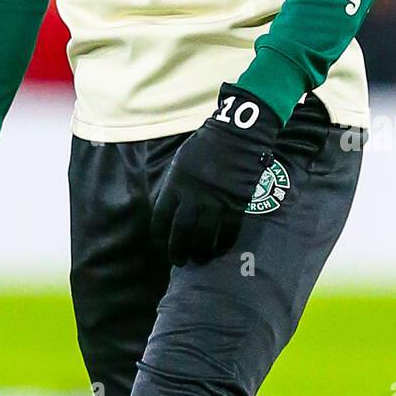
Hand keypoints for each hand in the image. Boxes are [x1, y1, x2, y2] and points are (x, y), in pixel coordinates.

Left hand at [151, 84, 281, 265]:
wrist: (237, 134)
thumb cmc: (207, 145)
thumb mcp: (182, 162)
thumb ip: (175, 185)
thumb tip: (171, 208)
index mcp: (176, 183)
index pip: (160, 217)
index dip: (159, 235)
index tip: (160, 244)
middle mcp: (193, 195)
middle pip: (181, 231)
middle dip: (177, 250)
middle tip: (179, 261)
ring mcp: (215, 200)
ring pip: (204, 236)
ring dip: (200, 252)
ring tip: (199, 259)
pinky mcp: (236, 203)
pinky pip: (228, 231)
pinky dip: (223, 244)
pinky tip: (219, 250)